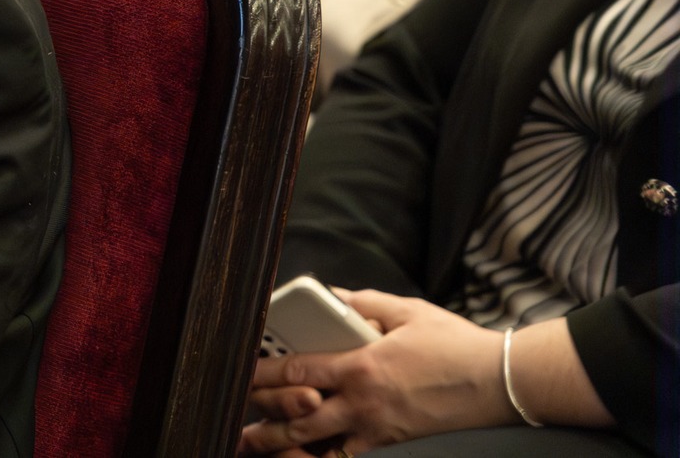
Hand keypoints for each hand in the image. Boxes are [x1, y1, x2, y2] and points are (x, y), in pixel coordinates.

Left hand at [239, 290, 513, 453]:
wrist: (499, 383)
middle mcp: (363, 402)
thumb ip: (364, 302)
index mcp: (362, 365)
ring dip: (284, 448)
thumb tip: (335, 295)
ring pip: (319, 445)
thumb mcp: (406, 310)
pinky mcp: (392, 442)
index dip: (263, 373)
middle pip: (299, 416)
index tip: (240, 373)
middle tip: (236, 421)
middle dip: (263, 420)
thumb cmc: (455, 346)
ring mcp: (377, 427)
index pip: (298, 370)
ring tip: (256, 447)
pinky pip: (349, 457)